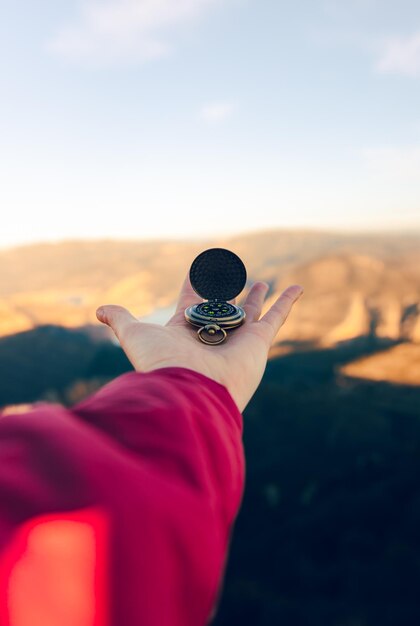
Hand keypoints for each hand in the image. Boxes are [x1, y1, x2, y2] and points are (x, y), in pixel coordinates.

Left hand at [96, 275, 302, 412]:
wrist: (191, 393)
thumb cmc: (161, 365)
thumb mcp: (135, 335)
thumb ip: (121, 319)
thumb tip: (98, 310)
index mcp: (185, 332)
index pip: (191, 303)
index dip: (193, 286)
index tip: (197, 272)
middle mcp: (212, 336)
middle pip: (221, 308)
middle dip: (226, 293)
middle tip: (230, 275)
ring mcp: (236, 339)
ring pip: (249, 313)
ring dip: (256, 297)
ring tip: (261, 283)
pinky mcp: (258, 343)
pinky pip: (276, 317)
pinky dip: (288, 302)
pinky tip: (297, 287)